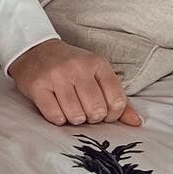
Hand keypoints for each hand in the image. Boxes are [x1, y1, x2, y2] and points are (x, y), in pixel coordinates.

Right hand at [7, 38, 142, 127]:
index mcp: (97, 63)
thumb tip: (137, 122)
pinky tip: (56, 107)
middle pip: (96, 111)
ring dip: (74, 118)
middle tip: (84, 109)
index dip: (112, 114)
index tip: (103, 111)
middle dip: (92, 118)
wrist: (36, 50)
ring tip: (70, 107)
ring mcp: (56, 76)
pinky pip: (55, 117)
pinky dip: (58, 119)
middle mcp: (77, 67)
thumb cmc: (71, 67)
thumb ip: (118, 99)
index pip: (117, 101)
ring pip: (75, 116)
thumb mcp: (97, 74)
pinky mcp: (38, 86)